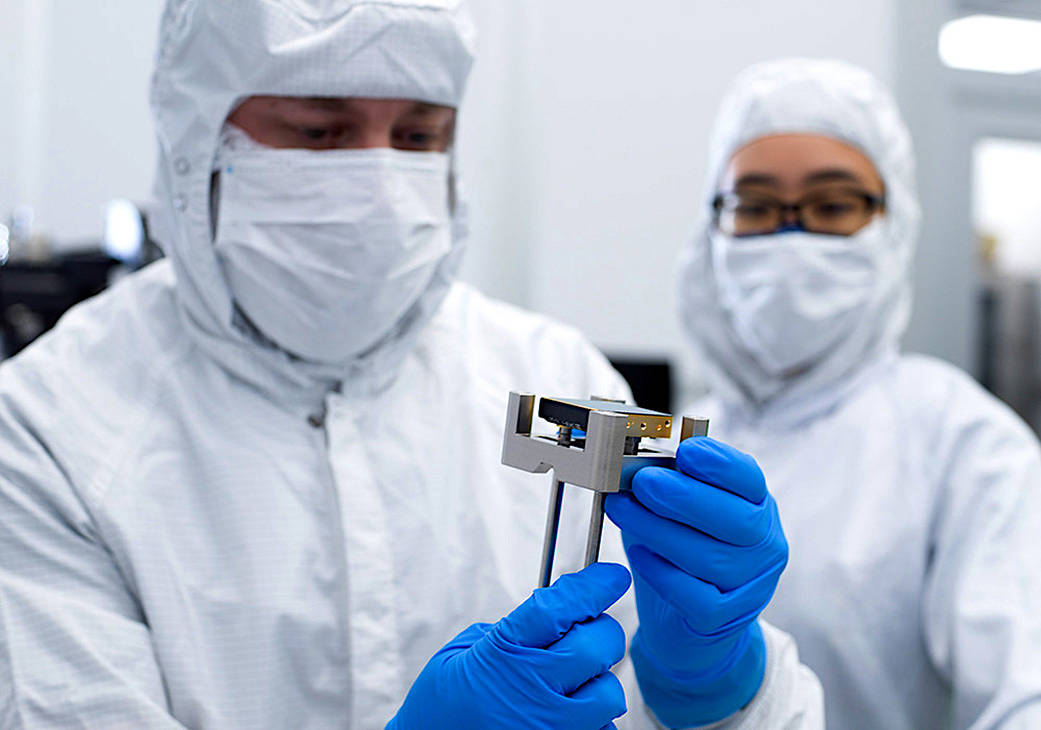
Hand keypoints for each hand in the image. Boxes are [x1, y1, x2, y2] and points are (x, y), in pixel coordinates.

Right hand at [387, 563, 631, 729]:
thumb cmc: (441, 705)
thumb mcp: (464, 650)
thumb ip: (513, 629)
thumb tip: (561, 614)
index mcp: (502, 652)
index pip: (560, 607)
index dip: (594, 586)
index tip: (612, 577)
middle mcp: (530, 690)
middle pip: (598, 645)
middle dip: (601, 632)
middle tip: (587, 632)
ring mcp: (548, 728)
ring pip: (609, 693)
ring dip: (598, 681)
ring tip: (571, 683)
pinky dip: (593, 719)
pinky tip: (566, 713)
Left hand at [605, 437, 787, 727]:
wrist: (687, 622)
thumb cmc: (681, 553)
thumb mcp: (682, 510)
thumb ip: (669, 483)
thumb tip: (634, 464)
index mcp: (758, 506)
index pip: (750, 480)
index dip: (721, 464)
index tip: (686, 451)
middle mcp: (764, 545)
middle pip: (736, 520)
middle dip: (684, 497)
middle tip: (643, 482)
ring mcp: (750, 586)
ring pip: (709, 557)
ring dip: (659, 529)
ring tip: (621, 510)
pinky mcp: (724, 619)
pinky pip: (695, 596)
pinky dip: (663, 573)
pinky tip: (638, 554)